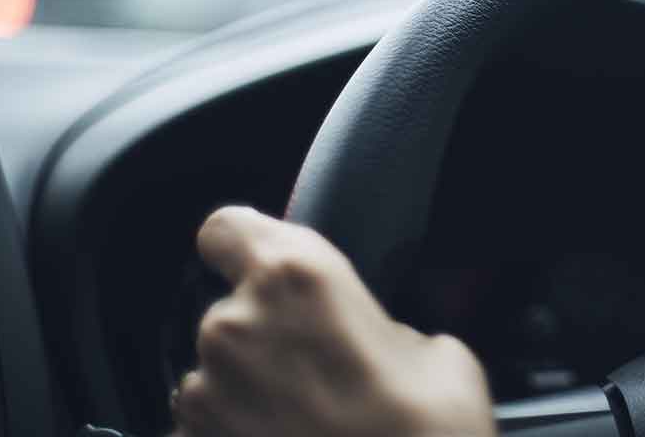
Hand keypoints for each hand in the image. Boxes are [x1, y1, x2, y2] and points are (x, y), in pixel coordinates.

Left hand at [170, 206, 495, 436]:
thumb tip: (371, 340)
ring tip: (307, 419)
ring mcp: (207, 396)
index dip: (243, 247)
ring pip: (215, 373)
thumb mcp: (437, 351)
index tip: (262, 265)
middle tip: (319, 371)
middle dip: (265, 335)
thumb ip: (382, 326)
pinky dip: (239, 433)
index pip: (224, 227)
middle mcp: (236, 326)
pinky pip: (207, 427)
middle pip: (228, 308)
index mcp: (296, 276)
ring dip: (249, 389)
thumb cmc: (429, 432)